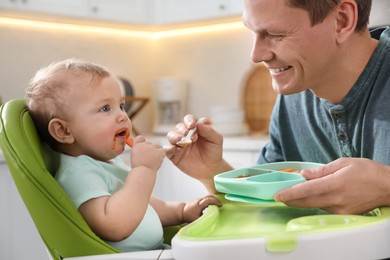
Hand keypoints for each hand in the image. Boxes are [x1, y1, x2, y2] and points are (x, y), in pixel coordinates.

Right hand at [130, 135, 164, 171]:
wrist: (143, 172)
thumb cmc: (138, 167)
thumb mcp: (134, 156)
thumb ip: (138, 149)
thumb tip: (143, 148)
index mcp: (137, 145)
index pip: (140, 138)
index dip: (142, 143)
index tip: (143, 150)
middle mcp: (144, 144)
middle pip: (150, 143)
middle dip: (150, 149)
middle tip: (148, 159)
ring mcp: (152, 147)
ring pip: (157, 147)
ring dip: (156, 152)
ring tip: (152, 160)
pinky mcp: (159, 151)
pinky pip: (162, 151)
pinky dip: (161, 155)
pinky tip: (157, 161)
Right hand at [163, 115, 231, 191]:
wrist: (211, 169)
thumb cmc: (214, 152)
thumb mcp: (216, 140)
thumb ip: (209, 131)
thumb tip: (198, 123)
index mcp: (195, 129)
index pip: (189, 119)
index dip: (189, 120)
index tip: (192, 125)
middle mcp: (185, 135)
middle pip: (178, 127)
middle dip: (181, 128)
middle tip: (186, 133)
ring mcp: (179, 144)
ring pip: (170, 136)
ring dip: (174, 137)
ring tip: (181, 141)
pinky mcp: (174, 155)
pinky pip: (167, 149)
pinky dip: (170, 148)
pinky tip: (178, 151)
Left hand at [182, 195, 221, 222]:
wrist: (182, 211)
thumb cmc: (189, 216)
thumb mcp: (197, 219)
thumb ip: (204, 218)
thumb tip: (211, 219)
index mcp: (199, 204)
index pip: (208, 200)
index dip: (215, 202)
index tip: (220, 205)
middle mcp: (199, 200)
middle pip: (209, 196)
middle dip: (216, 199)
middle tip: (220, 205)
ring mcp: (199, 199)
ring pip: (208, 196)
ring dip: (214, 199)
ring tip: (218, 205)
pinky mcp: (199, 200)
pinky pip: (207, 198)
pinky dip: (211, 200)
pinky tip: (214, 204)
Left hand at [274, 158, 389, 213]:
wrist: (388, 187)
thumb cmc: (368, 172)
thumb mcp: (344, 163)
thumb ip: (321, 170)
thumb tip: (304, 174)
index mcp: (334, 184)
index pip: (306, 191)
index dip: (290, 194)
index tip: (277, 196)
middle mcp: (335, 199)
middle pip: (306, 202)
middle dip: (290, 200)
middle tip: (279, 197)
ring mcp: (340, 209)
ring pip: (314, 206)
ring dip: (302, 201)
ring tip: (292, 194)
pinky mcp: (344, 215)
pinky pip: (324, 209)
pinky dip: (315, 203)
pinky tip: (311, 197)